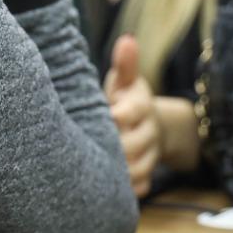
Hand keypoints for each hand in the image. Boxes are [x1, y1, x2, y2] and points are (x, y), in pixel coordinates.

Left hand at [103, 34, 160, 198]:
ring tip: (89, 171)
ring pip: (138, 170)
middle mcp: (148, 133)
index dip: (120, 115)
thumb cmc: (125, 100)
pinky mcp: (146, 177)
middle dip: (114, 147)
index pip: (134, 111)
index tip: (106, 116)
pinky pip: (139, 188)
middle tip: (84, 148)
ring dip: (118, 172)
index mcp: (141, 107)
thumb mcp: (125, 82)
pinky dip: (124, 191)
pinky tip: (101, 190)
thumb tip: (127, 40)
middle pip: (135, 144)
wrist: (148, 126)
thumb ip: (125, 65)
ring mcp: (149, 157)